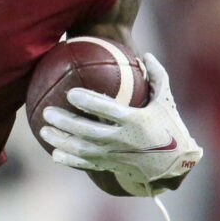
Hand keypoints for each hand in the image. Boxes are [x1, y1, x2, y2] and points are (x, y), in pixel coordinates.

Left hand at [39, 53, 201, 193]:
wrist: (175, 166)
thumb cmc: (169, 127)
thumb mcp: (166, 101)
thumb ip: (157, 76)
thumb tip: (146, 54)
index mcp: (137, 121)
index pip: (108, 110)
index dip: (88, 102)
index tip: (70, 93)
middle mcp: (124, 140)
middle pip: (88, 131)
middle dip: (65, 122)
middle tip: (47, 111)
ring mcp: (116, 156)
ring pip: (82, 149)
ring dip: (60, 141)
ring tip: (44, 130)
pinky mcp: (111, 166)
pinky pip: (86, 164)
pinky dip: (69, 159)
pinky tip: (54, 153)